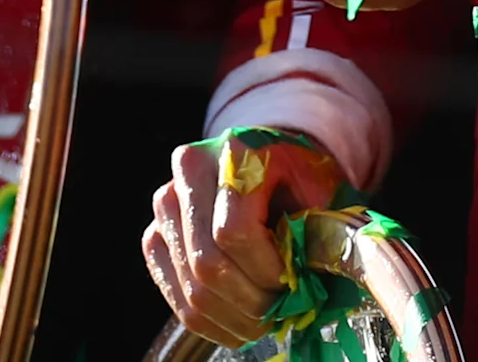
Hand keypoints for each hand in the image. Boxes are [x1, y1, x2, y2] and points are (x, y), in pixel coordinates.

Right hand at [141, 129, 349, 347]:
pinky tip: (239, 325)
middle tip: (282, 312)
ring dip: (232, 318)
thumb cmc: (302, 179)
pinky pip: (174, 296)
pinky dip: (210, 322)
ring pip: (190, 286)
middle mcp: (189, 171)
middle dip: (249, 302)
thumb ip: (317, 234)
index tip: (294, 285)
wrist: (272, 162)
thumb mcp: (321, 194)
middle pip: (206, 263)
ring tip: (265, 321)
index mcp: (233, 151)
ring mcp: (166, 205)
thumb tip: (306, 286)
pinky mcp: (157, 235)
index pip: (234, 231)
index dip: (265, 271)